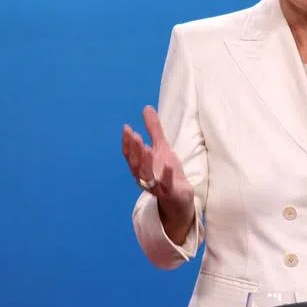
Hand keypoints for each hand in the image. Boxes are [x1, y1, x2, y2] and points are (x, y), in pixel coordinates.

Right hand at [122, 106, 194, 239]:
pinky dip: (166, 177)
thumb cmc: (167, 173)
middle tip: (135, 135)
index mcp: (140, 167)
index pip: (130, 155)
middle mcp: (144, 178)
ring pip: (147, 177)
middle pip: (136, 165)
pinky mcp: (170, 193)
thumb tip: (147, 108)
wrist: (179, 198)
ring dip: (146, 162)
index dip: (127, 143)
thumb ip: (154, 130)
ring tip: (147, 148)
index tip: (127, 128)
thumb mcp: (162, 148)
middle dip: (135, 150)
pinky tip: (168, 166)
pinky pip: (167, 186)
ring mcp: (156, 187)